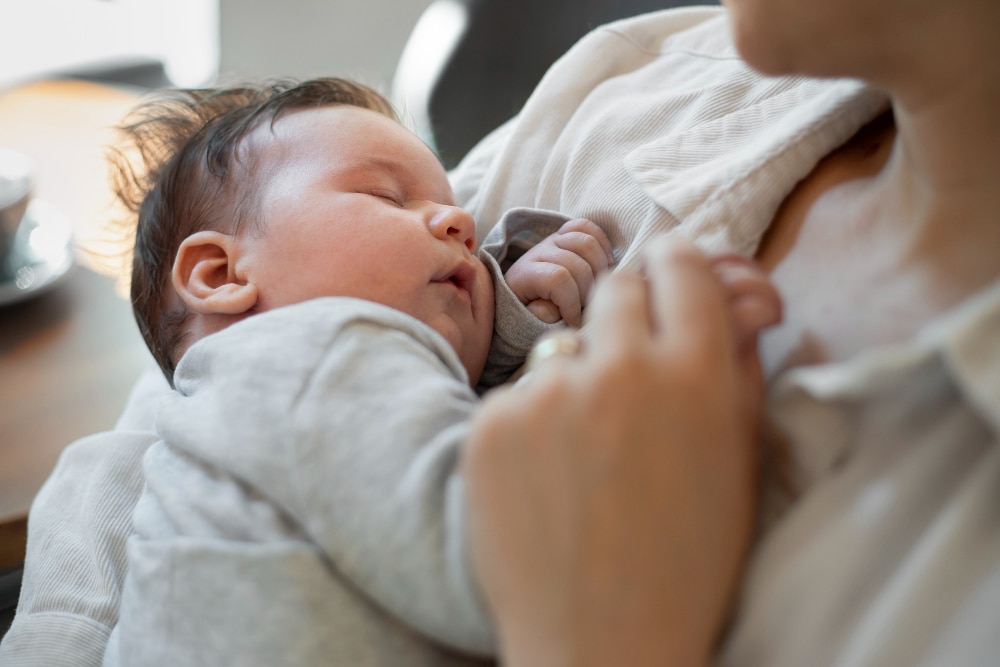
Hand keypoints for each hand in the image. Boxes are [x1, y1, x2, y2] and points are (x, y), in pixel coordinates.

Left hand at [463, 236, 780, 666]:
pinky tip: (546, 479)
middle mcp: (620, 370)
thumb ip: (737, 366)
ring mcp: (547, 395)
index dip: (677, 267)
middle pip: (616, 288)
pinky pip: (518, 395)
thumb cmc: (688, 563)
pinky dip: (532, 424)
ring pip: (564, 347)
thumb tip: (734, 296)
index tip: (671, 276)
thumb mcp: (740, 463)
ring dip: (579, 378)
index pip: (681, 265)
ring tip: (588, 452)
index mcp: (697, 376)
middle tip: (631, 363)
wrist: (602, 645)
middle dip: (629, 312)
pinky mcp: (489, 424)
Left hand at [504, 218, 613, 325]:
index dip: (571, 303)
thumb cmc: (532, 309)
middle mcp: (538, 251)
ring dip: (599, 269)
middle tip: (585, 306)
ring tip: (595, 288)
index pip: (557, 279)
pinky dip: (601, 242)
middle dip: (587, 291)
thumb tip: (555, 309)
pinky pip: (587, 226)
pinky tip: (606, 262)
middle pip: (577, 264)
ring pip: (586, 243)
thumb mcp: (531, 319)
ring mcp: (552, 240)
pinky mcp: (565, 233)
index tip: (574, 320)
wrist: (524, 292)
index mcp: (524, 274)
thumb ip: (542, 316)